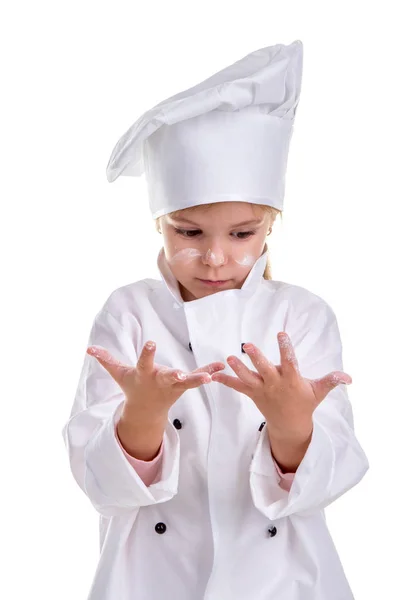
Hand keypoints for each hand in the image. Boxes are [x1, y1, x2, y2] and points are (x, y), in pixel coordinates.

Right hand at [87, 341, 225, 421]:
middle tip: (182, 376)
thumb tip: (88, 348)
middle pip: (169, 377)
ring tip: (211, 376)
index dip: (147, 353)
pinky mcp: (184, 386)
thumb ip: (106, 359)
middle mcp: (160, 380)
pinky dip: (209, 372)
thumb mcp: (118, 374)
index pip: (145, 362)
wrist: (145, 409)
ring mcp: (174, 385)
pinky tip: (221, 367)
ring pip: (188, 382)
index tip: (151, 342)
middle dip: (175, 376)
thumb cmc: (132, 386)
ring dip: (200, 379)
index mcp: (144, 374)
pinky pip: (198, 378)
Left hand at [211, 331, 351, 439]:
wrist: (290, 425)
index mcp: (291, 380)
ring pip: (248, 378)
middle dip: (256, 358)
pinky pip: (238, 387)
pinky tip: (214, 375)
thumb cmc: (305, 403)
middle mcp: (275, 384)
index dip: (285, 347)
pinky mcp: (252, 394)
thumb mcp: (319, 392)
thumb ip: (331, 381)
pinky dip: (226, 381)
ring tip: (228, 358)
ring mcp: (262, 390)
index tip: (281, 333)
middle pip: (264, 369)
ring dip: (237, 368)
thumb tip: (349, 378)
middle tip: (247, 345)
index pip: (289, 361)